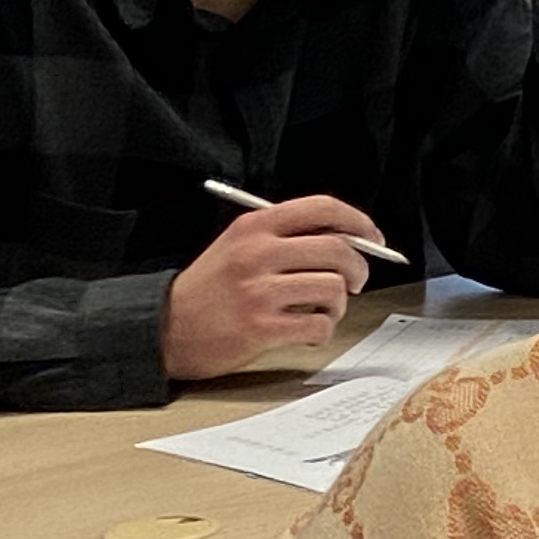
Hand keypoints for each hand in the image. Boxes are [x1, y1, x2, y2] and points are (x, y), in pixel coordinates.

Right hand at [162, 195, 378, 379]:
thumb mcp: (239, 246)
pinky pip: (319, 325)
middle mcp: (258, 253)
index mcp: (255, 227)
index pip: (323, 207)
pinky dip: (322, 331)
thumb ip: (287, 238)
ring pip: (334, 288)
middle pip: (338, 249)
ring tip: (322, 311)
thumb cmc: (209, 289)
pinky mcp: (261, 327)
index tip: (374, 238)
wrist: (164, 327)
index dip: (359, 222)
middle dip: (359, 268)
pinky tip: (306, 331)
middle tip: (355, 282)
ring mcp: (259, 291)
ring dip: (339, 304)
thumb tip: (349, 240)